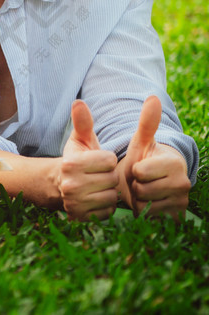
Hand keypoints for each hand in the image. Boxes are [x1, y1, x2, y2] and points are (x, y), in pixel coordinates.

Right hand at [58, 100, 118, 220]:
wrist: (60, 186)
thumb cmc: (77, 160)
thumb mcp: (80, 141)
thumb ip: (83, 123)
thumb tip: (78, 102)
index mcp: (70, 163)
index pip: (109, 160)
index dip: (107, 160)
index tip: (97, 161)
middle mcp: (70, 184)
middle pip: (111, 179)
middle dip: (109, 177)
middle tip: (97, 176)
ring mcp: (74, 203)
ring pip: (111, 197)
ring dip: (108, 193)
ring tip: (97, 188)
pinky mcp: (79, 217)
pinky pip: (107, 212)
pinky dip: (105, 207)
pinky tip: (95, 200)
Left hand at [119, 96, 190, 218]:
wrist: (151, 184)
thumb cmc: (144, 160)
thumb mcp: (141, 141)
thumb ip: (146, 122)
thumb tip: (153, 97)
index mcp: (174, 163)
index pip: (139, 172)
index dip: (132, 170)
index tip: (138, 166)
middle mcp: (183, 183)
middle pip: (141, 190)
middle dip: (134, 186)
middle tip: (139, 181)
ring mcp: (182, 202)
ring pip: (144, 205)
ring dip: (138, 199)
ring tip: (143, 191)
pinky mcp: (176, 218)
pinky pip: (149, 218)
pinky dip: (144, 213)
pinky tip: (148, 204)